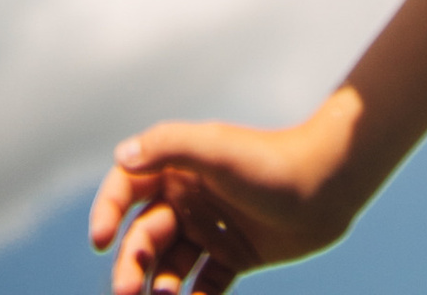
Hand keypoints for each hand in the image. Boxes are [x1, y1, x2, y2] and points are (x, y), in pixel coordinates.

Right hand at [89, 105, 361, 290]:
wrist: (328, 186)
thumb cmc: (268, 161)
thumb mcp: (216, 148)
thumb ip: (168, 145)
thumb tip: (121, 156)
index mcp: (178, 166)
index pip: (126, 187)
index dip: (107, 211)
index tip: (98, 241)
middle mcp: (188, 197)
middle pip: (143, 235)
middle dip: (130, 264)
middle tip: (127, 293)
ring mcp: (210, 228)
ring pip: (168, 264)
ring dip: (156, 285)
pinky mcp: (233, 255)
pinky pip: (203, 284)